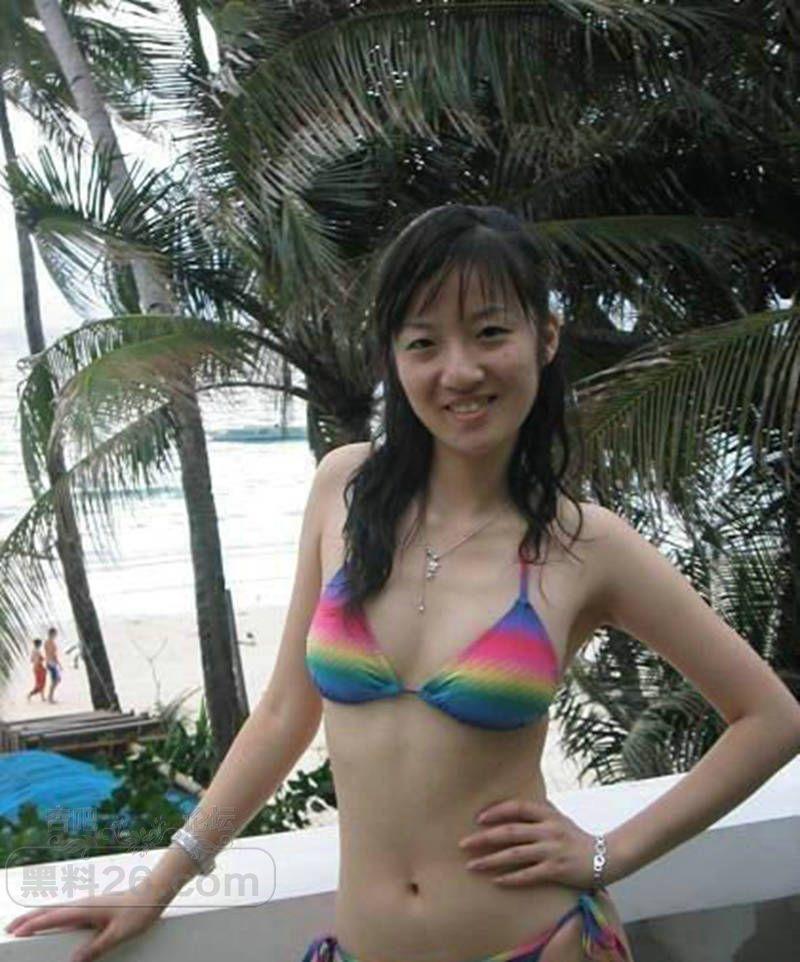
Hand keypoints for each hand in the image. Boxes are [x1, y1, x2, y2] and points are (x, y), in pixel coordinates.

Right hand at [4, 888, 164, 961]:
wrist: (153, 894)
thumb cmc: (138, 912)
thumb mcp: (117, 934)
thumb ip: (95, 948)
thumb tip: (73, 961)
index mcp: (85, 908)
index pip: (53, 917)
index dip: (34, 924)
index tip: (16, 932)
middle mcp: (83, 904)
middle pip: (50, 910)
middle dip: (29, 919)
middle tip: (10, 928)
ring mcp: (88, 904)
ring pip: (57, 910)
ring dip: (39, 916)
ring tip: (25, 925)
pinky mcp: (93, 907)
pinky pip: (66, 912)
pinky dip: (52, 916)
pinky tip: (52, 923)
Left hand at [458, 798, 600, 887]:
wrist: (605, 857)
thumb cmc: (576, 838)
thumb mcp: (559, 818)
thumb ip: (539, 811)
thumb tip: (514, 804)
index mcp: (547, 815)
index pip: (517, 807)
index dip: (497, 811)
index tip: (478, 818)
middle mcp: (548, 830)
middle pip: (510, 832)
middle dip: (483, 838)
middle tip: (462, 844)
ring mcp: (552, 850)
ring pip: (515, 854)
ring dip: (490, 860)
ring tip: (472, 865)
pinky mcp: (556, 870)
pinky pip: (529, 874)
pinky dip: (511, 877)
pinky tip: (496, 880)